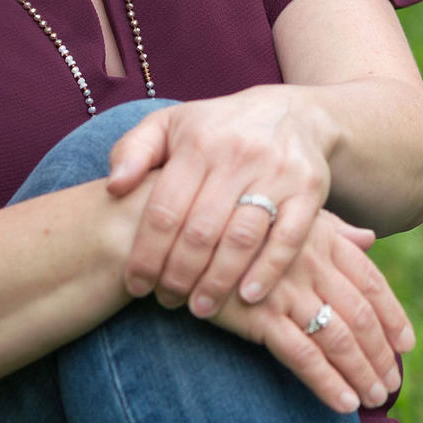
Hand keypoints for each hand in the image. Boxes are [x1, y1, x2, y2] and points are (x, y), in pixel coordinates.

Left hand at [105, 90, 340, 315]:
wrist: (294, 114)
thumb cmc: (218, 128)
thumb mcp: (170, 125)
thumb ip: (133, 151)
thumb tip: (113, 188)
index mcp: (198, 143)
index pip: (165, 210)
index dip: (146, 254)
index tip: (136, 285)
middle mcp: (238, 156)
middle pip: (201, 231)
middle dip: (179, 275)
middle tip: (169, 301)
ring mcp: (277, 173)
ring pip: (241, 239)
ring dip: (218, 282)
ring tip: (200, 308)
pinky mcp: (309, 190)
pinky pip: (288, 238)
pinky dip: (268, 271)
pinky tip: (248, 296)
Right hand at [208, 210, 414, 413]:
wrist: (179, 231)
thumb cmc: (233, 222)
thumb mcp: (287, 216)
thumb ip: (332, 230)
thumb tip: (368, 238)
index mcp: (323, 239)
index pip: (372, 282)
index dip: (394, 316)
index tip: (407, 344)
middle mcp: (311, 264)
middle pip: (361, 316)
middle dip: (382, 354)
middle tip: (393, 383)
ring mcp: (287, 291)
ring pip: (340, 339)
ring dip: (363, 373)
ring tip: (376, 399)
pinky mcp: (259, 316)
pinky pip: (304, 356)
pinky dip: (328, 383)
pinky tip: (344, 404)